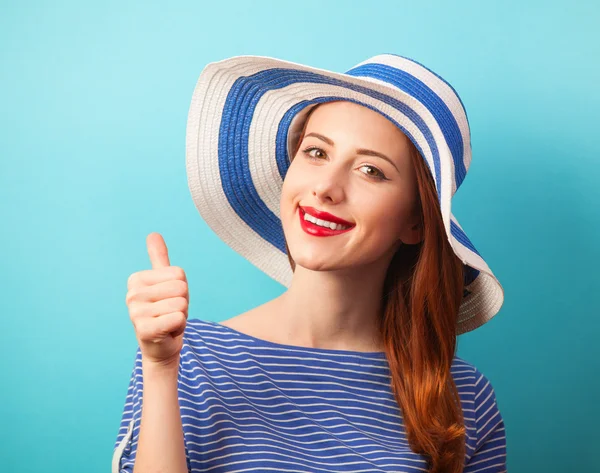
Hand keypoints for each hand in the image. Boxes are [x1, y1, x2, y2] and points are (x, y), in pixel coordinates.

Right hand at [125, 232, 188, 364]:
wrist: (160, 346)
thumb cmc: (165, 311)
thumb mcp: (165, 282)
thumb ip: (159, 259)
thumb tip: (153, 234)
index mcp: (136, 279)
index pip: (179, 274)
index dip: (181, 289)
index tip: (169, 300)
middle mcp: (132, 294)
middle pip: (181, 288)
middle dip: (182, 303)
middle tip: (170, 313)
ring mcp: (135, 313)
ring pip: (181, 304)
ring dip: (181, 316)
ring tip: (168, 322)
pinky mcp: (144, 330)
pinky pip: (178, 318)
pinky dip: (179, 327)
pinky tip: (168, 332)